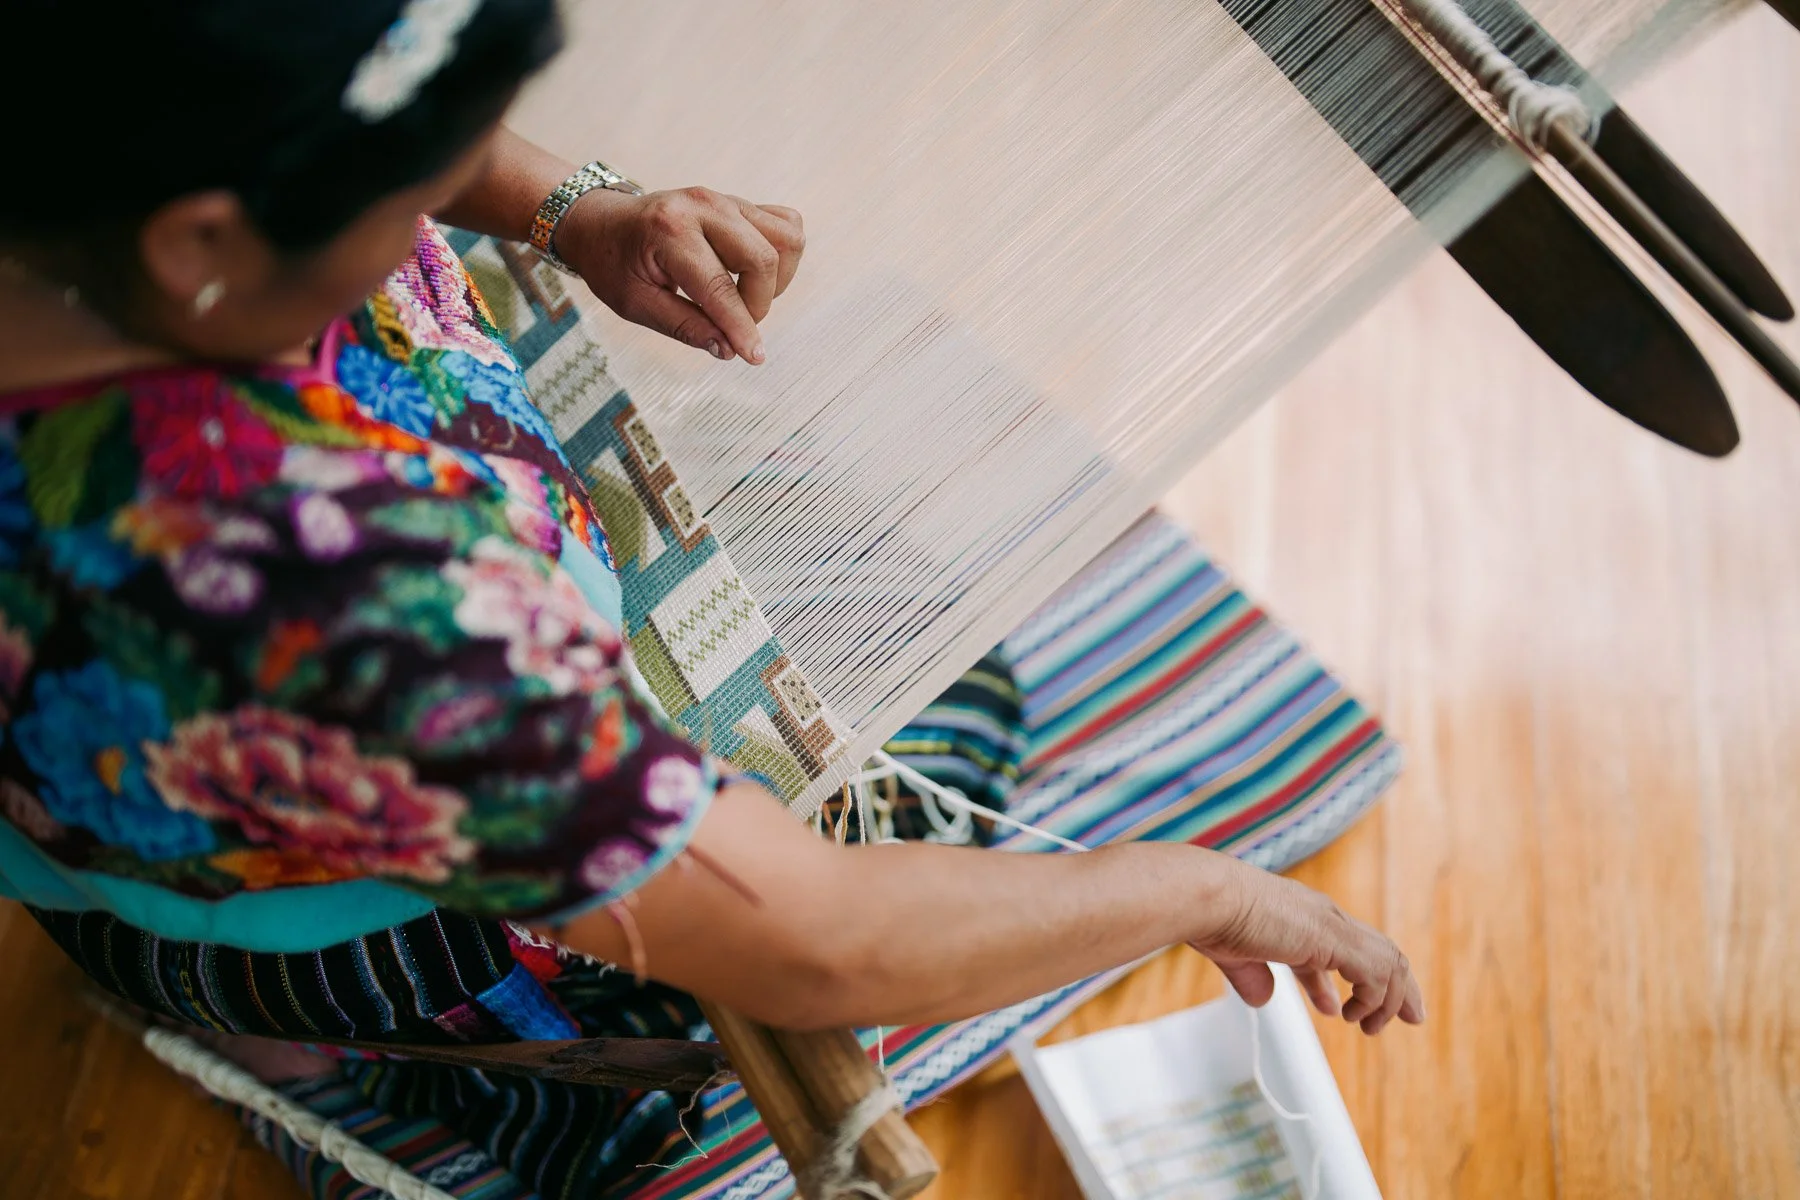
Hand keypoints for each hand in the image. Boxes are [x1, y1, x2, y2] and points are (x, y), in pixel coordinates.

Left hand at [555, 186, 804, 364]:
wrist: (602, 222)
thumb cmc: (614, 263)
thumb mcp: (635, 303)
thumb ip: (683, 326)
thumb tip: (728, 350)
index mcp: (669, 230)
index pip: (719, 286)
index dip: (741, 328)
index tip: (754, 357)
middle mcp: (703, 206)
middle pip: (763, 259)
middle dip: (758, 304)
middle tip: (732, 325)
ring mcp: (725, 200)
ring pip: (786, 239)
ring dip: (776, 280)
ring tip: (744, 297)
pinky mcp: (739, 203)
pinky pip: (786, 225)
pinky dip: (782, 256)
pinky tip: (753, 275)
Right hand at [1189, 855, 1424, 1033]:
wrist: (1209, 898)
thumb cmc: (1213, 919)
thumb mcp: (1235, 957)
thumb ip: (1252, 977)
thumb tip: (1263, 999)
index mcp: (1302, 917)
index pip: (1341, 949)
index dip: (1349, 983)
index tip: (1340, 1010)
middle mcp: (1325, 917)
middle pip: (1381, 951)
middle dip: (1399, 988)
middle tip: (1410, 1018)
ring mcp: (1333, 925)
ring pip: (1389, 962)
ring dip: (1391, 1000)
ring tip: (1371, 1028)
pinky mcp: (1335, 939)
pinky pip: (1377, 973)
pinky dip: (1375, 999)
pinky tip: (1353, 1014)